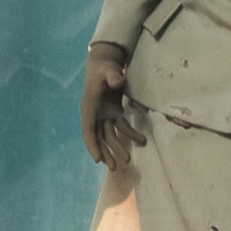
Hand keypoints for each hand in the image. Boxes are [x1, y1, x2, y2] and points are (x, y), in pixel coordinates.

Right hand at [82, 41, 140, 168]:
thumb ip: (113, 75)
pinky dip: (130, 134)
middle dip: (105, 152)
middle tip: (114, 167)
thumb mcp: (108, 69)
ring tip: (128, 160)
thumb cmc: (104, 67)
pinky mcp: (113, 112)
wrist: (106, 63)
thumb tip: (118, 80)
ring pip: (109, 135)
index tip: (97, 160)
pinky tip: (142, 141)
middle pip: (99, 137)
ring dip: (117, 147)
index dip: (92, 146)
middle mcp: (95, 113)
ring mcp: (104, 114)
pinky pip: (121, 126)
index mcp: (89, 106)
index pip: (88, 130)